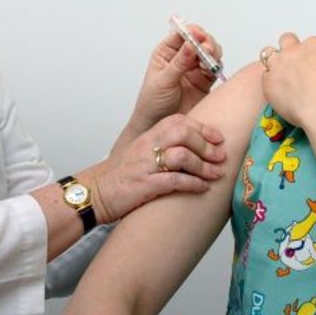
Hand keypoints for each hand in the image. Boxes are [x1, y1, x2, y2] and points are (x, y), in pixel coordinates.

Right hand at [90, 114, 225, 223]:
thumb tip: (195, 148)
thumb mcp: (143, 153)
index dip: (203, 128)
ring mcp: (145, 165)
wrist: (94, 192)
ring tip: (216, 174)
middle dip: (206, 145)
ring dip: (203, 166)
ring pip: (181, 156)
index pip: (179, 121)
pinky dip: (192, 184)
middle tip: (221, 156)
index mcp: (148, 136)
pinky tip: (202, 188)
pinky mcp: (144, 185)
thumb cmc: (122, 175)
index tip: (219, 138)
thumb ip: (165, 146)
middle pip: (183, 134)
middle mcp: (147, 146)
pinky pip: (173, 181)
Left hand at [123, 25, 222, 141]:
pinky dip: (217, 66)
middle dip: (206, 42)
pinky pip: (215, 68)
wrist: (158, 125)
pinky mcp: (205, 81)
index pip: (181, 35)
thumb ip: (179, 63)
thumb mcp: (163, 81)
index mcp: (166, 53)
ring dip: (213, 52)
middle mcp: (182, 58)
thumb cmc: (152, 103)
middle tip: (207, 50)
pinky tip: (213, 70)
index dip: (192, 32)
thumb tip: (190, 45)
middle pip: (199, 40)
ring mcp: (194, 69)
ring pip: (210, 52)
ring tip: (211, 60)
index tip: (198, 36)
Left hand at [260, 32, 315, 130]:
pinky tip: (279, 92)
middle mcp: (293, 50)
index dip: (308, 54)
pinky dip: (270, 83)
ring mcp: (278, 65)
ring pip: (268, 54)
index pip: (307, 43)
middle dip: (288, 49)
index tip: (310, 64)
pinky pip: (265, 77)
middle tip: (292, 64)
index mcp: (313, 44)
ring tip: (281, 76)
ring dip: (274, 63)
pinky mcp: (268, 82)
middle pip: (286, 40)